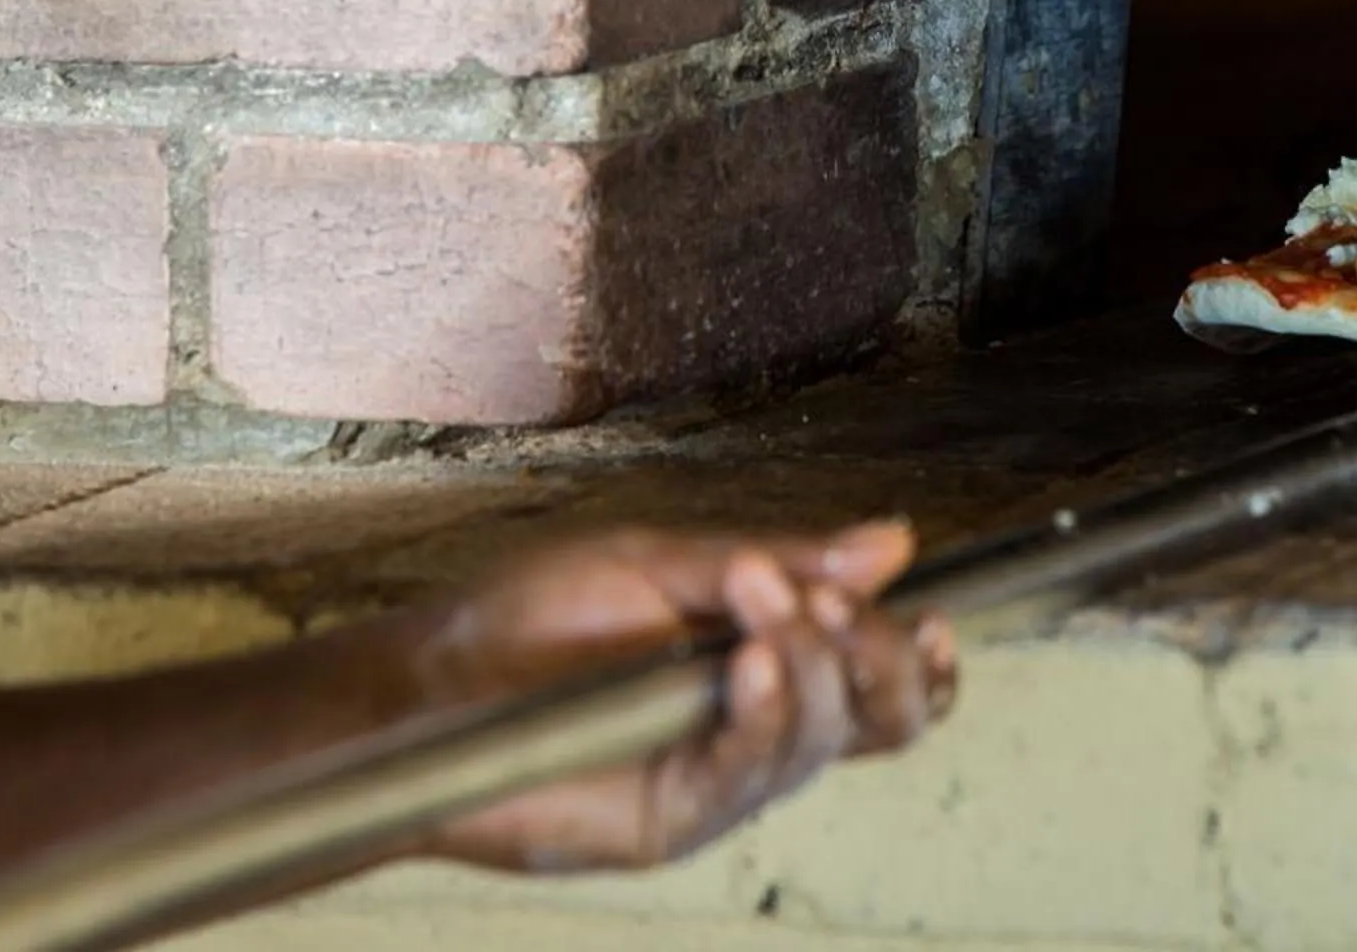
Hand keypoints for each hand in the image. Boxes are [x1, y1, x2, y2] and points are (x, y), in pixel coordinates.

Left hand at [383, 522, 956, 872]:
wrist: (428, 683)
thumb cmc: (529, 619)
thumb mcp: (661, 562)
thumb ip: (779, 561)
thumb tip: (894, 541)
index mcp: (770, 660)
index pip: (882, 673)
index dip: (926, 654)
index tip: (928, 610)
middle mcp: (760, 725)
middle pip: (886, 718)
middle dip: (887, 657)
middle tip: (836, 605)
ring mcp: (723, 776)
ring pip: (826, 740)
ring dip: (812, 661)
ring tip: (758, 604)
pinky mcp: (678, 816)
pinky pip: (753, 774)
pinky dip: (767, 709)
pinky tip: (749, 663)